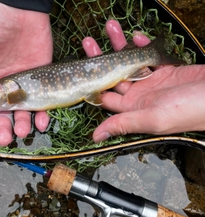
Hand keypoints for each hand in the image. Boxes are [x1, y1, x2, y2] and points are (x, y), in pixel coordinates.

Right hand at [0, 0, 52, 145]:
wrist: (21, 9)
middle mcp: (5, 87)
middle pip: (2, 114)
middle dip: (2, 128)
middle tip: (3, 139)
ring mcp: (24, 85)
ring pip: (23, 111)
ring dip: (22, 124)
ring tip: (21, 132)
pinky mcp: (41, 81)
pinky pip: (42, 102)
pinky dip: (42, 114)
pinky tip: (41, 122)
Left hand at [82, 20, 204, 142]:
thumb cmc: (188, 111)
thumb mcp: (152, 119)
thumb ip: (123, 124)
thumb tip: (96, 137)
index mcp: (132, 109)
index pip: (105, 97)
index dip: (91, 82)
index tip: (80, 66)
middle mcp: (139, 96)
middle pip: (113, 76)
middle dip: (100, 58)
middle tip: (89, 42)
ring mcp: (151, 82)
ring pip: (129, 62)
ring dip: (119, 46)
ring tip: (110, 27)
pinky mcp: (165, 70)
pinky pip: (149, 56)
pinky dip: (142, 45)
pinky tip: (136, 36)